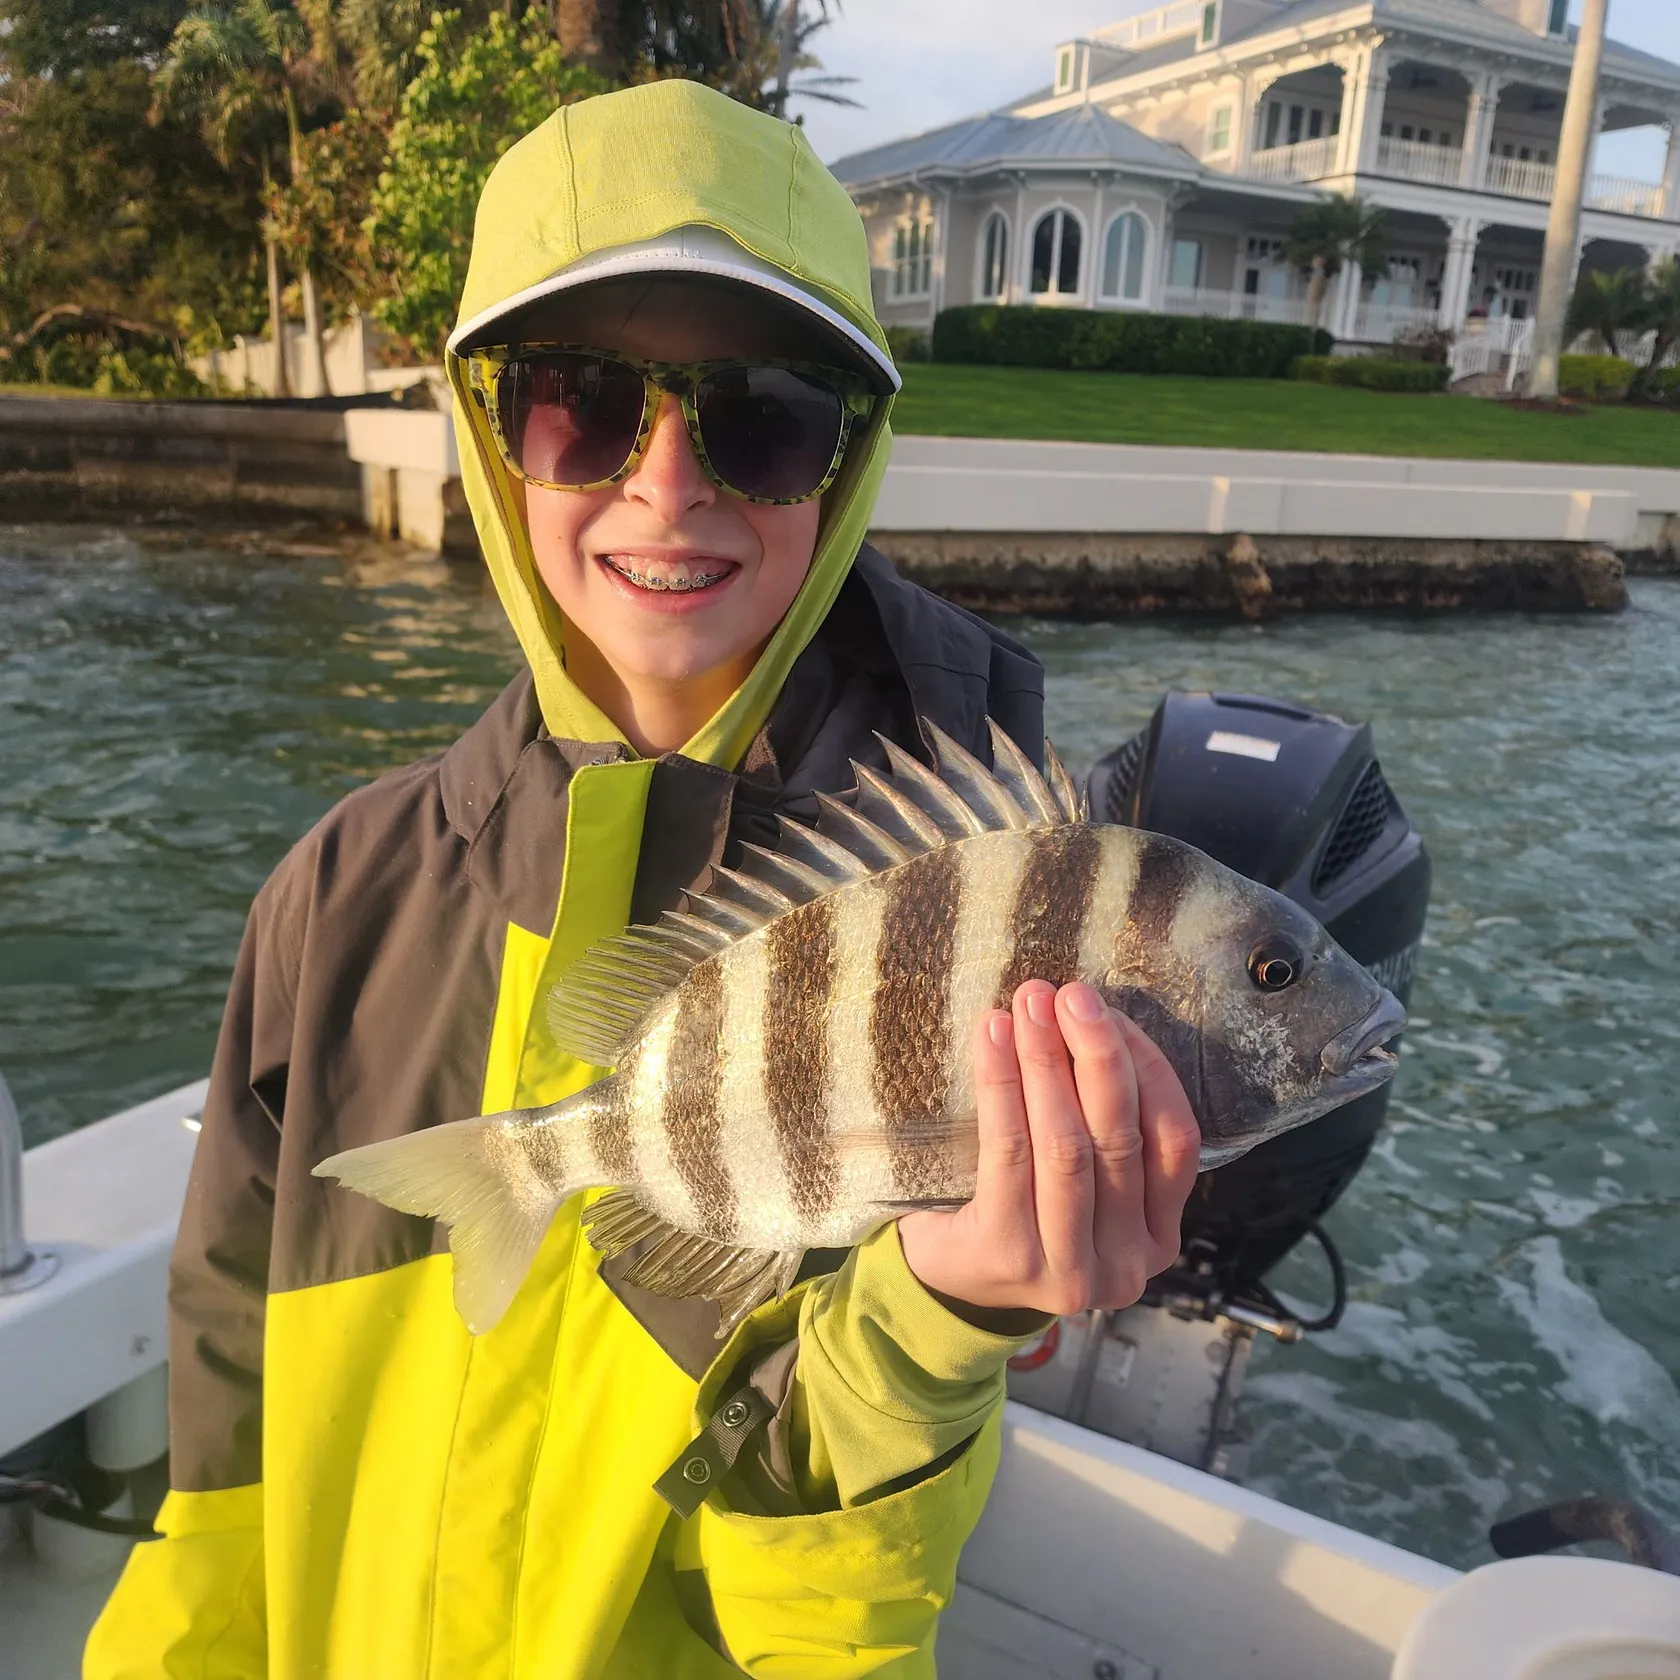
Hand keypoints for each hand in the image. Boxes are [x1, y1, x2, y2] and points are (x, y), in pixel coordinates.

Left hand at [898, 980, 1200, 1319]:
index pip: (1175, 1140)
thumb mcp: (1084, 1181)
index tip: (1112, 1012)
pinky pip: (1009, 1153)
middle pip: (1120, 1139)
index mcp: (1159, 1237)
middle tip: (1070, 995)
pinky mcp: (1009, 1257)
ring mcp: (1069, 1269)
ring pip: (1066, 1147)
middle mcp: (1126, 1263)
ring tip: (1029, 1007)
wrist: (948, 1279)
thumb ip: (1105, 1125)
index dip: (1147, 1067)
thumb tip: (1096, 1018)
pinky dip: (1002, 1085)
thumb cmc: (1021, 1209)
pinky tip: (992, 1039)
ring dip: (1048, 1064)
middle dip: (1096, 1054)